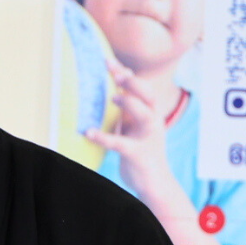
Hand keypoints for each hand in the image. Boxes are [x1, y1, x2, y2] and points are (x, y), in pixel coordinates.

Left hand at [86, 66, 185, 216]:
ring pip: (145, 115)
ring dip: (130, 104)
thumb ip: (129, 107)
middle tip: (116, 74)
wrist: (156, 183)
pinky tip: (89, 132)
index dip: (126, 74)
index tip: (108, 61)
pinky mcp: (139, 155)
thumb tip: (119, 83)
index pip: (141, 88)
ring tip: (113, 99)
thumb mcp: (135, 126)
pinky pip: (122, 144)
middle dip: (134, 83)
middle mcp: (153, 122)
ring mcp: (148, 138)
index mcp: (150, 113)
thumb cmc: (141, 151)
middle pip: (149, 96)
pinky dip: (105, 137)